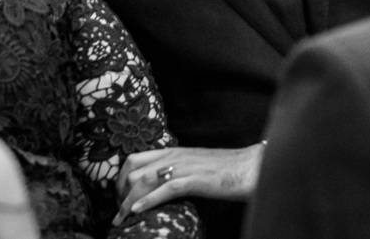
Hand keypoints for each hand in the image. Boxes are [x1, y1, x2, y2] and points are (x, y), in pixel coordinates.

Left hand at [113, 144, 263, 224]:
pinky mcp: (195, 180)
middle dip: (119, 193)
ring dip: (127, 201)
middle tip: (118, 212)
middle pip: (132, 170)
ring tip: (121, 218)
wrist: (251, 167)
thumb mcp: (194, 165)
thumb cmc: (225, 169)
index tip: (118, 197)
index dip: (120, 179)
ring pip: (144, 180)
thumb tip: (160, 184)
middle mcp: (174, 156)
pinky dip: (147, 201)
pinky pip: (164, 189)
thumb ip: (176, 169)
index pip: (134, 159)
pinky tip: (136, 212)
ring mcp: (184, 167)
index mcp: (173, 151)